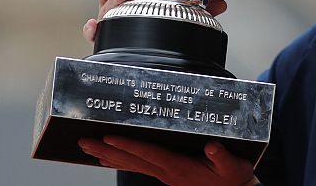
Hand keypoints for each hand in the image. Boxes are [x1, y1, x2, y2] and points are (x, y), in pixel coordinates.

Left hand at [78, 136, 257, 185]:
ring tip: (88, 149)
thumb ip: (221, 157)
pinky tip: (109, 158)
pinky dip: (122, 161)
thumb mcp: (233, 166)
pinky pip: (139, 166)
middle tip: (83, 142)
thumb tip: (211, 147)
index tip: (108, 138)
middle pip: (131, 160)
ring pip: (131, 164)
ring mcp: (165, 174)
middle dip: (106, 150)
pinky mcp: (167, 174)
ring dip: (108, 156)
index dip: (128, 146)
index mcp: (179, 167)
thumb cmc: (233, 177)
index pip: (148, 154)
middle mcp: (167, 172)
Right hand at [82, 0, 227, 42]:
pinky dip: (93, 30)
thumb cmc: (165, 25)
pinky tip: (94, 26)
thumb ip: (201, 6)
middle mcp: (120, 6)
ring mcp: (114, 23)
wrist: (158, 58)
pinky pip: (97, 35)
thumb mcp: (184, 11)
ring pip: (104, 8)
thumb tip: (221, 2)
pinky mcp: (111, 39)